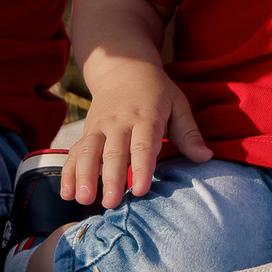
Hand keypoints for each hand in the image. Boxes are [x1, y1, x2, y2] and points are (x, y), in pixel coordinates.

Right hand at [67, 61, 208, 205]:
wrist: (123, 68)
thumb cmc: (156, 91)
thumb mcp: (177, 104)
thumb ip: (189, 133)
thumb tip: (205, 157)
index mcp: (145, 116)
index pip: (143, 144)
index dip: (141, 167)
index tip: (140, 190)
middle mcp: (120, 121)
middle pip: (114, 152)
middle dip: (111, 178)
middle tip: (111, 203)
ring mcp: (100, 126)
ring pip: (89, 151)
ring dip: (84, 175)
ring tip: (83, 199)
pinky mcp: (87, 131)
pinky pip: (75, 152)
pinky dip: (69, 172)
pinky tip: (66, 192)